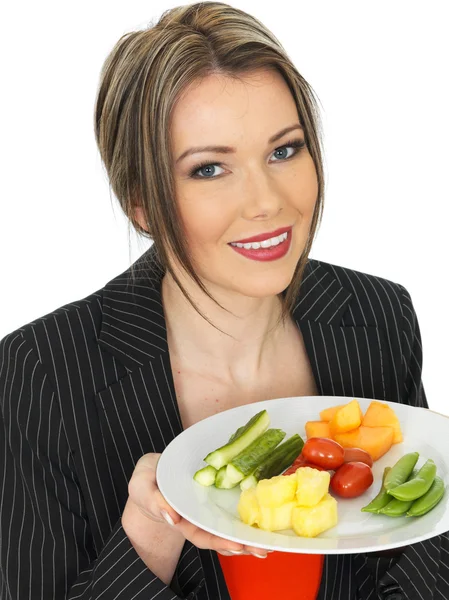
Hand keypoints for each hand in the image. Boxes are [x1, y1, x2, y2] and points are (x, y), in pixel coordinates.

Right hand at [125, 453, 270, 557]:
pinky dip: (248, 513)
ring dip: (249, 534)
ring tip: (269, 542)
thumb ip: (154, 500)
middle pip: (222, 535)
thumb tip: (172, 517)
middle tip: (261, 549)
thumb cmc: (146, 479)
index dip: (219, 542)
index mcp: (182, 519)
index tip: (236, 545)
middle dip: (242, 544)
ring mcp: (209, 508)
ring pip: (230, 524)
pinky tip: (263, 518)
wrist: (153, 471)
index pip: (202, 535)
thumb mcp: (142, 486)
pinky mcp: (217, 495)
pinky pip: (233, 507)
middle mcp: (199, 517)